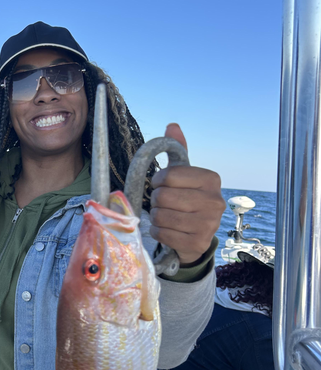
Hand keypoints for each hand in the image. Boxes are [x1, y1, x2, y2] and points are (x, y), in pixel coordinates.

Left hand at [149, 123, 225, 264]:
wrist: (196, 236)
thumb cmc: (186, 200)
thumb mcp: (183, 176)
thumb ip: (178, 151)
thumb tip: (172, 126)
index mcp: (211, 179)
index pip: (169, 175)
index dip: (157, 180)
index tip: (159, 184)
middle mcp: (215, 201)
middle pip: (163, 196)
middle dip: (155, 200)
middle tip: (161, 203)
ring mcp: (209, 224)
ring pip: (161, 216)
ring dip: (155, 216)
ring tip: (163, 216)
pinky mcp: (198, 243)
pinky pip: (162, 233)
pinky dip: (157, 231)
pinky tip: (166, 229)